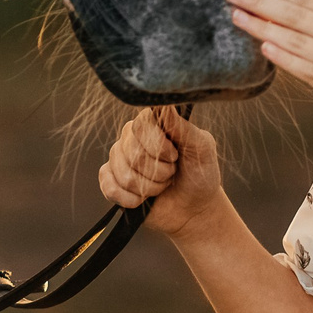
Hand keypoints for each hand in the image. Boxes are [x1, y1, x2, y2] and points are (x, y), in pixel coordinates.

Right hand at [99, 107, 226, 239]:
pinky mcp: (111, 181)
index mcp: (153, 123)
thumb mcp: (202, 148)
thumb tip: (165, 104)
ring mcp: (119, 159)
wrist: (194, 208)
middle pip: (132, 152)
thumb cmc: (201, 173)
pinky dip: (131, 199)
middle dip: (159, 171)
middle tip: (172, 173)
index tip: (175, 156)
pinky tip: (143, 199)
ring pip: (123, 174)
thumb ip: (183, 127)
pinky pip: (110, 188)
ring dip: (149, 187)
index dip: (158, 146)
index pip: (141, 125)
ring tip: (162, 185)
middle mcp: (132, 136)